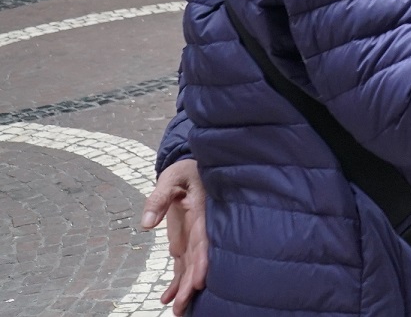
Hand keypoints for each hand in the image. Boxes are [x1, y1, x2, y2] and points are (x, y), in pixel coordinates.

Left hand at [141, 158, 207, 315]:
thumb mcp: (171, 177)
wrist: (194, 168)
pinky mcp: (186, 241)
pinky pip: (182, 265)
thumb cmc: (186, 170)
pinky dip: (176, 282)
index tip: (199, 281)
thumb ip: (158, 197)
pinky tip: (167, 299)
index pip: (204, 242)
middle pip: (198, 261)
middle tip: (182, 306)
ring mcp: (193, 237)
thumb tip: (146, 224)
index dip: (202, 262)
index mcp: (202, 213)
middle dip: (191, 285)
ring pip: (190, 267)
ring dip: (184, 289)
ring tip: (178, 311)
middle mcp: (201, 229)